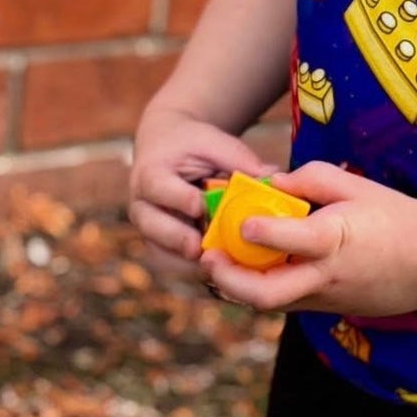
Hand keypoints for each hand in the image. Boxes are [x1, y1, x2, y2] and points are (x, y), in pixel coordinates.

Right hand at [129, 103, 277, 272]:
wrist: (167, 153)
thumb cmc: (193, 147)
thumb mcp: (213, 143)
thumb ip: (238, 159)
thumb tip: (273, 176)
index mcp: (151, 174)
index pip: (158, 187)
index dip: (178, 198)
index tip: (199, 206)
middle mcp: (143, 205)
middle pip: (151, 227)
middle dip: (176, 239)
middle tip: (199, 248)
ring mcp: (149, 230)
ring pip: (160, 254)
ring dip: (186, 263)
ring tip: (217, 267)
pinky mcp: (161, 248)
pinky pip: (174, 266)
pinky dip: (195, 272)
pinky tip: (222, 273)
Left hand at [197, 160, 416, 318]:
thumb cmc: (395, 217)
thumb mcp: (356, 186)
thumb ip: (310, 180)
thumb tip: (273, 184)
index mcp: (335, 240)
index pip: (291, 240)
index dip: (260, 232)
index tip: (240, 222)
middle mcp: (326, 275)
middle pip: (266, 293)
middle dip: (228, 279)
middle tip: (208, 258)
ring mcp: (327, 298)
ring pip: (271, 304)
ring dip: (239, 287)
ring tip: (221, 264)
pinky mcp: (329, 310)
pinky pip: (288, 303)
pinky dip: (265, 288)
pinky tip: (255, 270)